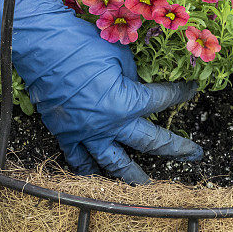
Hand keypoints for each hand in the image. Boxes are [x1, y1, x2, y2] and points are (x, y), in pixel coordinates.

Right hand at [0, 0, 201, 183]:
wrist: (39, 44)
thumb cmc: (80, 44)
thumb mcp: (118, 54)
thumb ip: (133, 76)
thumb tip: (137, 85)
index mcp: (127, 102)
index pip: (162, 100)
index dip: (180, 94)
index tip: (191, 90)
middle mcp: (110, 124)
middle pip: (151, 143)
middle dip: (177, 149)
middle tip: (194, 155)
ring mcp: (87, 133)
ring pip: (115, 164)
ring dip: (134, 177)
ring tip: (148, 186)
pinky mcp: (65, 134)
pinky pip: (79, 160)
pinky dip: (89, 170)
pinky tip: (99, 176)